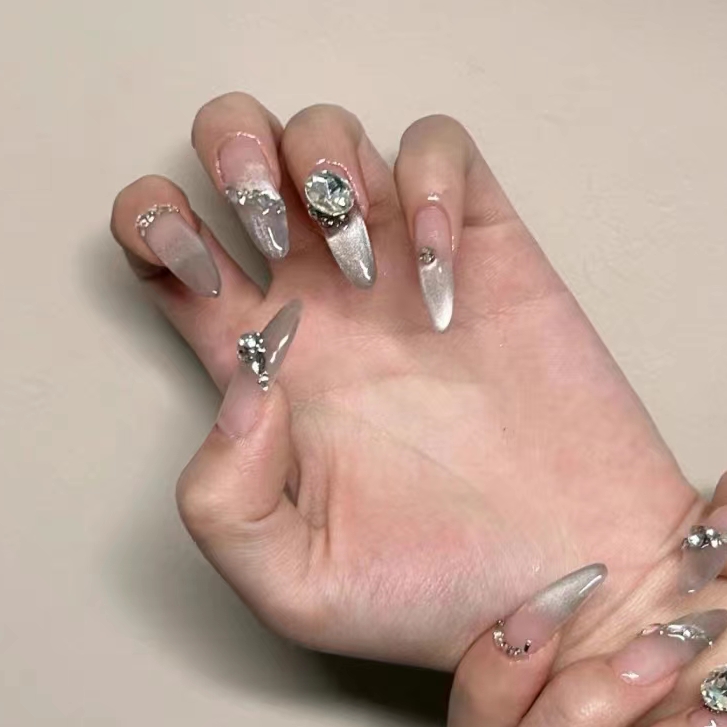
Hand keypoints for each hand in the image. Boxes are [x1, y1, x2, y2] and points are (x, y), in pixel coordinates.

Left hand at [111, 93, 693, 666]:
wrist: (574, 582)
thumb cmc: (443, 592)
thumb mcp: (297, 589)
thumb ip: (223, 503)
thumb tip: (239, 390)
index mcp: (265, 368)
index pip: (169, 249)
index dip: (152, 227)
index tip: (193, 270)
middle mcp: (324, 304)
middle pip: (240, 152)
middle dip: (230, 151)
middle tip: (265, 229)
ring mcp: (403, 271)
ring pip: (333, 134)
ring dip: (326, 163)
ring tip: (359, 266)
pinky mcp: (488, 253)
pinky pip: (444, 150)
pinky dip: (428, 181)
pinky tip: (438, 273)